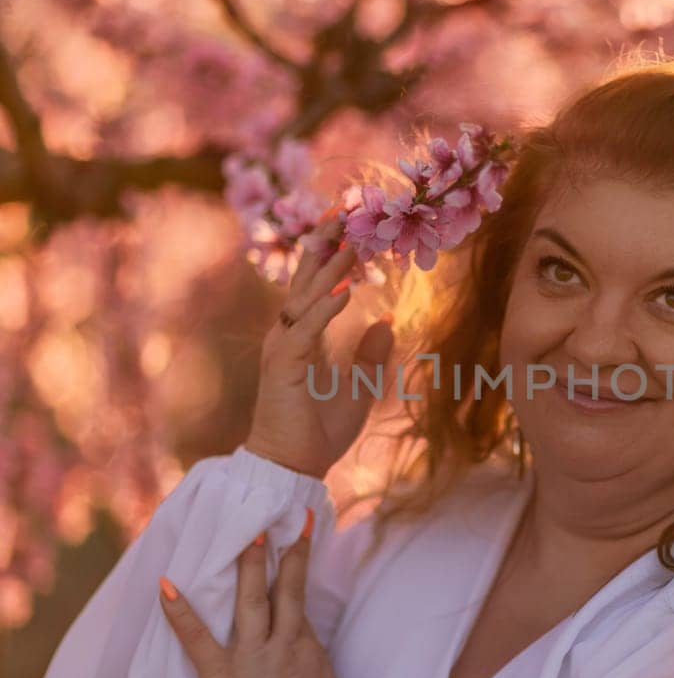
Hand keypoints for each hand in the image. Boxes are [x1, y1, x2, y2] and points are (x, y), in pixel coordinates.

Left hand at [158, 511, 350, 677]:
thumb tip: (313, 675)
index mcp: (309, 652)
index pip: (298, 607)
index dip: (296, 574)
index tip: (296, 544)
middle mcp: (284, 645)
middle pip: (284, 590)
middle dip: (282, 554)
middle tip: (277, 524)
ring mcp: (253, 657)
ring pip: (252, 600)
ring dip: (247, 566)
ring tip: (246, 535)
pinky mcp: (222, 677)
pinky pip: (198, 638)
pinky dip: (180, 612)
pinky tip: (165, 586)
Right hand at [246, 211, 394, 479]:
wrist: (292, 468)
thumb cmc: (318, 433)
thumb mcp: (357, 389)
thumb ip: (369, 357)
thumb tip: (386, 324)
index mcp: (302, 337)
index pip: (314, 284)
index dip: (329, 253)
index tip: (347, 223)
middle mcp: (287, 336)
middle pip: (304, 279)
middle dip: (324, 243)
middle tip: (344, 209)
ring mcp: (283, 349)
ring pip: (305, 298)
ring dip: (329, 270)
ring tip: (352, 242)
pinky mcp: (284, 367)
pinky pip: (305, 330)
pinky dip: (324, 309)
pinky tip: (346, 291)